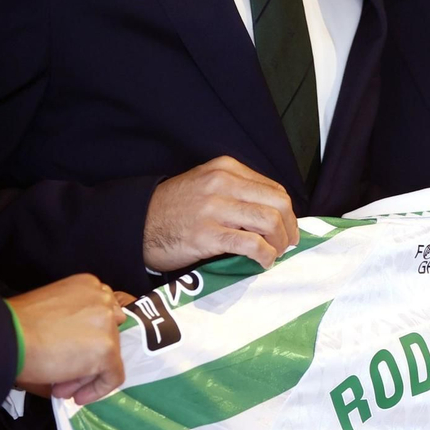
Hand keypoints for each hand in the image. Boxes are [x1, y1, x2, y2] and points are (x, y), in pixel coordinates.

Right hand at [7, 274, 125, 405]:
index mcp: (88, 285)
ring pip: (109, 356)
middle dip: (86, 359)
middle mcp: (102, 300)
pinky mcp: (107, 349)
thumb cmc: (18, 324)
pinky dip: (97, 390)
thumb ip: (73, 321)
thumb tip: (77, 352)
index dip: (87, 340)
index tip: (70, 357)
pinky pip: (112, 376)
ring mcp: (107, 324)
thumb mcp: (53, 310)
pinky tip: (75, 396)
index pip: (100, 316)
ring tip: (62, 388)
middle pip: (106, 336)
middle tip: (64, 377)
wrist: (8, 336)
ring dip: (86, 375)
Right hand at [143, 156, 298, 271]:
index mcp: (225, 168)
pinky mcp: (207, 234)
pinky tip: (263, 262)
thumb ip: (236, 191)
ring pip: (269, 221)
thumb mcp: (206, 184)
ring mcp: (214, 208)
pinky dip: (265, 255)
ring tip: (275, 253)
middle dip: (290, 226)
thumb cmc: (175, 208)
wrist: (139, 224)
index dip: (287, 211)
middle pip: (278, 202)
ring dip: (279, 242)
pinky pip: (251, 244)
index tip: (287, 227)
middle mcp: (222, 183)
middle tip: (288, 243)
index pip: (273, 188)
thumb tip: (274, 213)